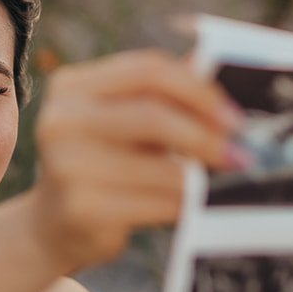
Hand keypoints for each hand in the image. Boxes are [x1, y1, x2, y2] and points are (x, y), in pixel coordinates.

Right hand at [33, 50, 244, 272]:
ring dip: (199, 175)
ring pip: (157, 164)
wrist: (53, 227)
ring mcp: (65, 165)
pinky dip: (182, 204)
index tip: (232, 116)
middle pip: (151, 114)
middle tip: (239, 153)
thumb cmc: (101, 166)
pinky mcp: (80, 208)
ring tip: (222, 181)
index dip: (198, 90)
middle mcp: (61, 120)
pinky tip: (194, 205)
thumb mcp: (124, 121)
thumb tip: (218, 64)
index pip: (146, 70)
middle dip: (204, 134)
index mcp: (72, 86)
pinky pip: (152, 203)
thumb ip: (163, 94)